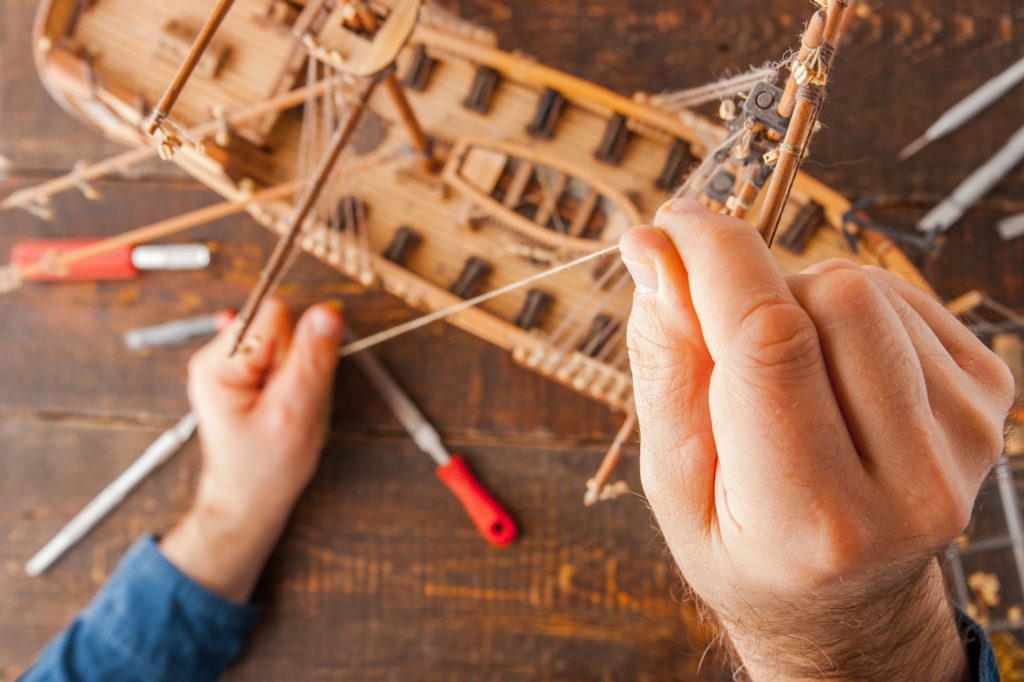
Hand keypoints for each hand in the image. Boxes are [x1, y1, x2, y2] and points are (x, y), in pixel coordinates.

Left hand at [161, 298, 342, 602]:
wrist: (247, 503)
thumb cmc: (263, 470)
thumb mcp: (294, 416)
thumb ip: (312, 361)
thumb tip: (328, 313)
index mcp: (219, 364)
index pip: (275, 315)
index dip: (301, 345)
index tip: (299, 382)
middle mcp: (217, 356)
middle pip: (281, 325)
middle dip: (300, 361)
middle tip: (294, 402)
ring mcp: (229, 364)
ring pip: (286, 342)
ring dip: (300, 373)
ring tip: (290, 409)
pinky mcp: (244, 373)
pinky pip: (283, 358)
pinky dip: (294, 379)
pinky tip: (286, 405)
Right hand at [620, 200, 1014, 679]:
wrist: (840, 602)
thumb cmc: (740, 540)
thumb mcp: (672, 479)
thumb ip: (664, 362)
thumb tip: (653, 249)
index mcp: (812, 518)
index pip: (769, 343)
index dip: (715, 260)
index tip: (671, 225)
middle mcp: (912, 483)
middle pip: (832, 296)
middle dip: (756, 287)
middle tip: (725, 339)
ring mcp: (966, 439)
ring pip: (867, 285)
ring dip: (802, 299)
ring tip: (783, 371)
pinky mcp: (990, 398)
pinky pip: (900, 292)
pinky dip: (846, 308)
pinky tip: (830, 366)